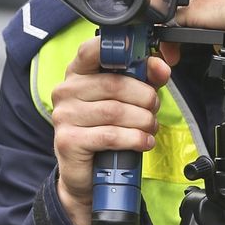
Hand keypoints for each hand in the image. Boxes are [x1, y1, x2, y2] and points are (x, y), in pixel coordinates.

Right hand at [51, 37, 171, 224]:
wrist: (87, 174)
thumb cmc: (106, 130)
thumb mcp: (127, 99)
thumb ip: (143, 78)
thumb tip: (160, 67)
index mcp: (78, 73)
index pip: (92, 50)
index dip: (119, 50)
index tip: (142, 60)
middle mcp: (66, 90)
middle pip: (115, 84)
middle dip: (144, 97)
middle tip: (153, 108)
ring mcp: (64, 116)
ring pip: (115, 111)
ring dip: (142, 121)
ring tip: (149, 127)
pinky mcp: (68, 140)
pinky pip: (110, 135)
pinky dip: (134, 139)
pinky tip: (143, 142)